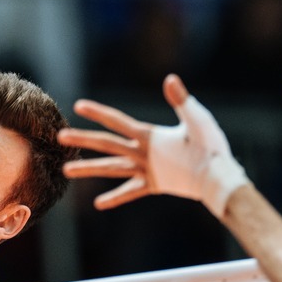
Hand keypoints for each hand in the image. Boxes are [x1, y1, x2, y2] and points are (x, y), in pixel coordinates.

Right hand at [59, 74, 248, 215]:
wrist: (220, 175)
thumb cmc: (212, 146)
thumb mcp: (197, 120)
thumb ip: (181, 101)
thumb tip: (170, 79)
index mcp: (149, 134)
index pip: (118, 121)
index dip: (98, 113)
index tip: (78, 106)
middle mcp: (143, 150)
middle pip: (107, 143)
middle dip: (83, 139)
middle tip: (61, 136)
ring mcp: (146, 168)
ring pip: (111, 168)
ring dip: (89, 168)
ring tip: (67, 170)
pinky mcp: (154, 184)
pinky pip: (130, 191)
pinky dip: (115, 198)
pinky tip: (99, 203)